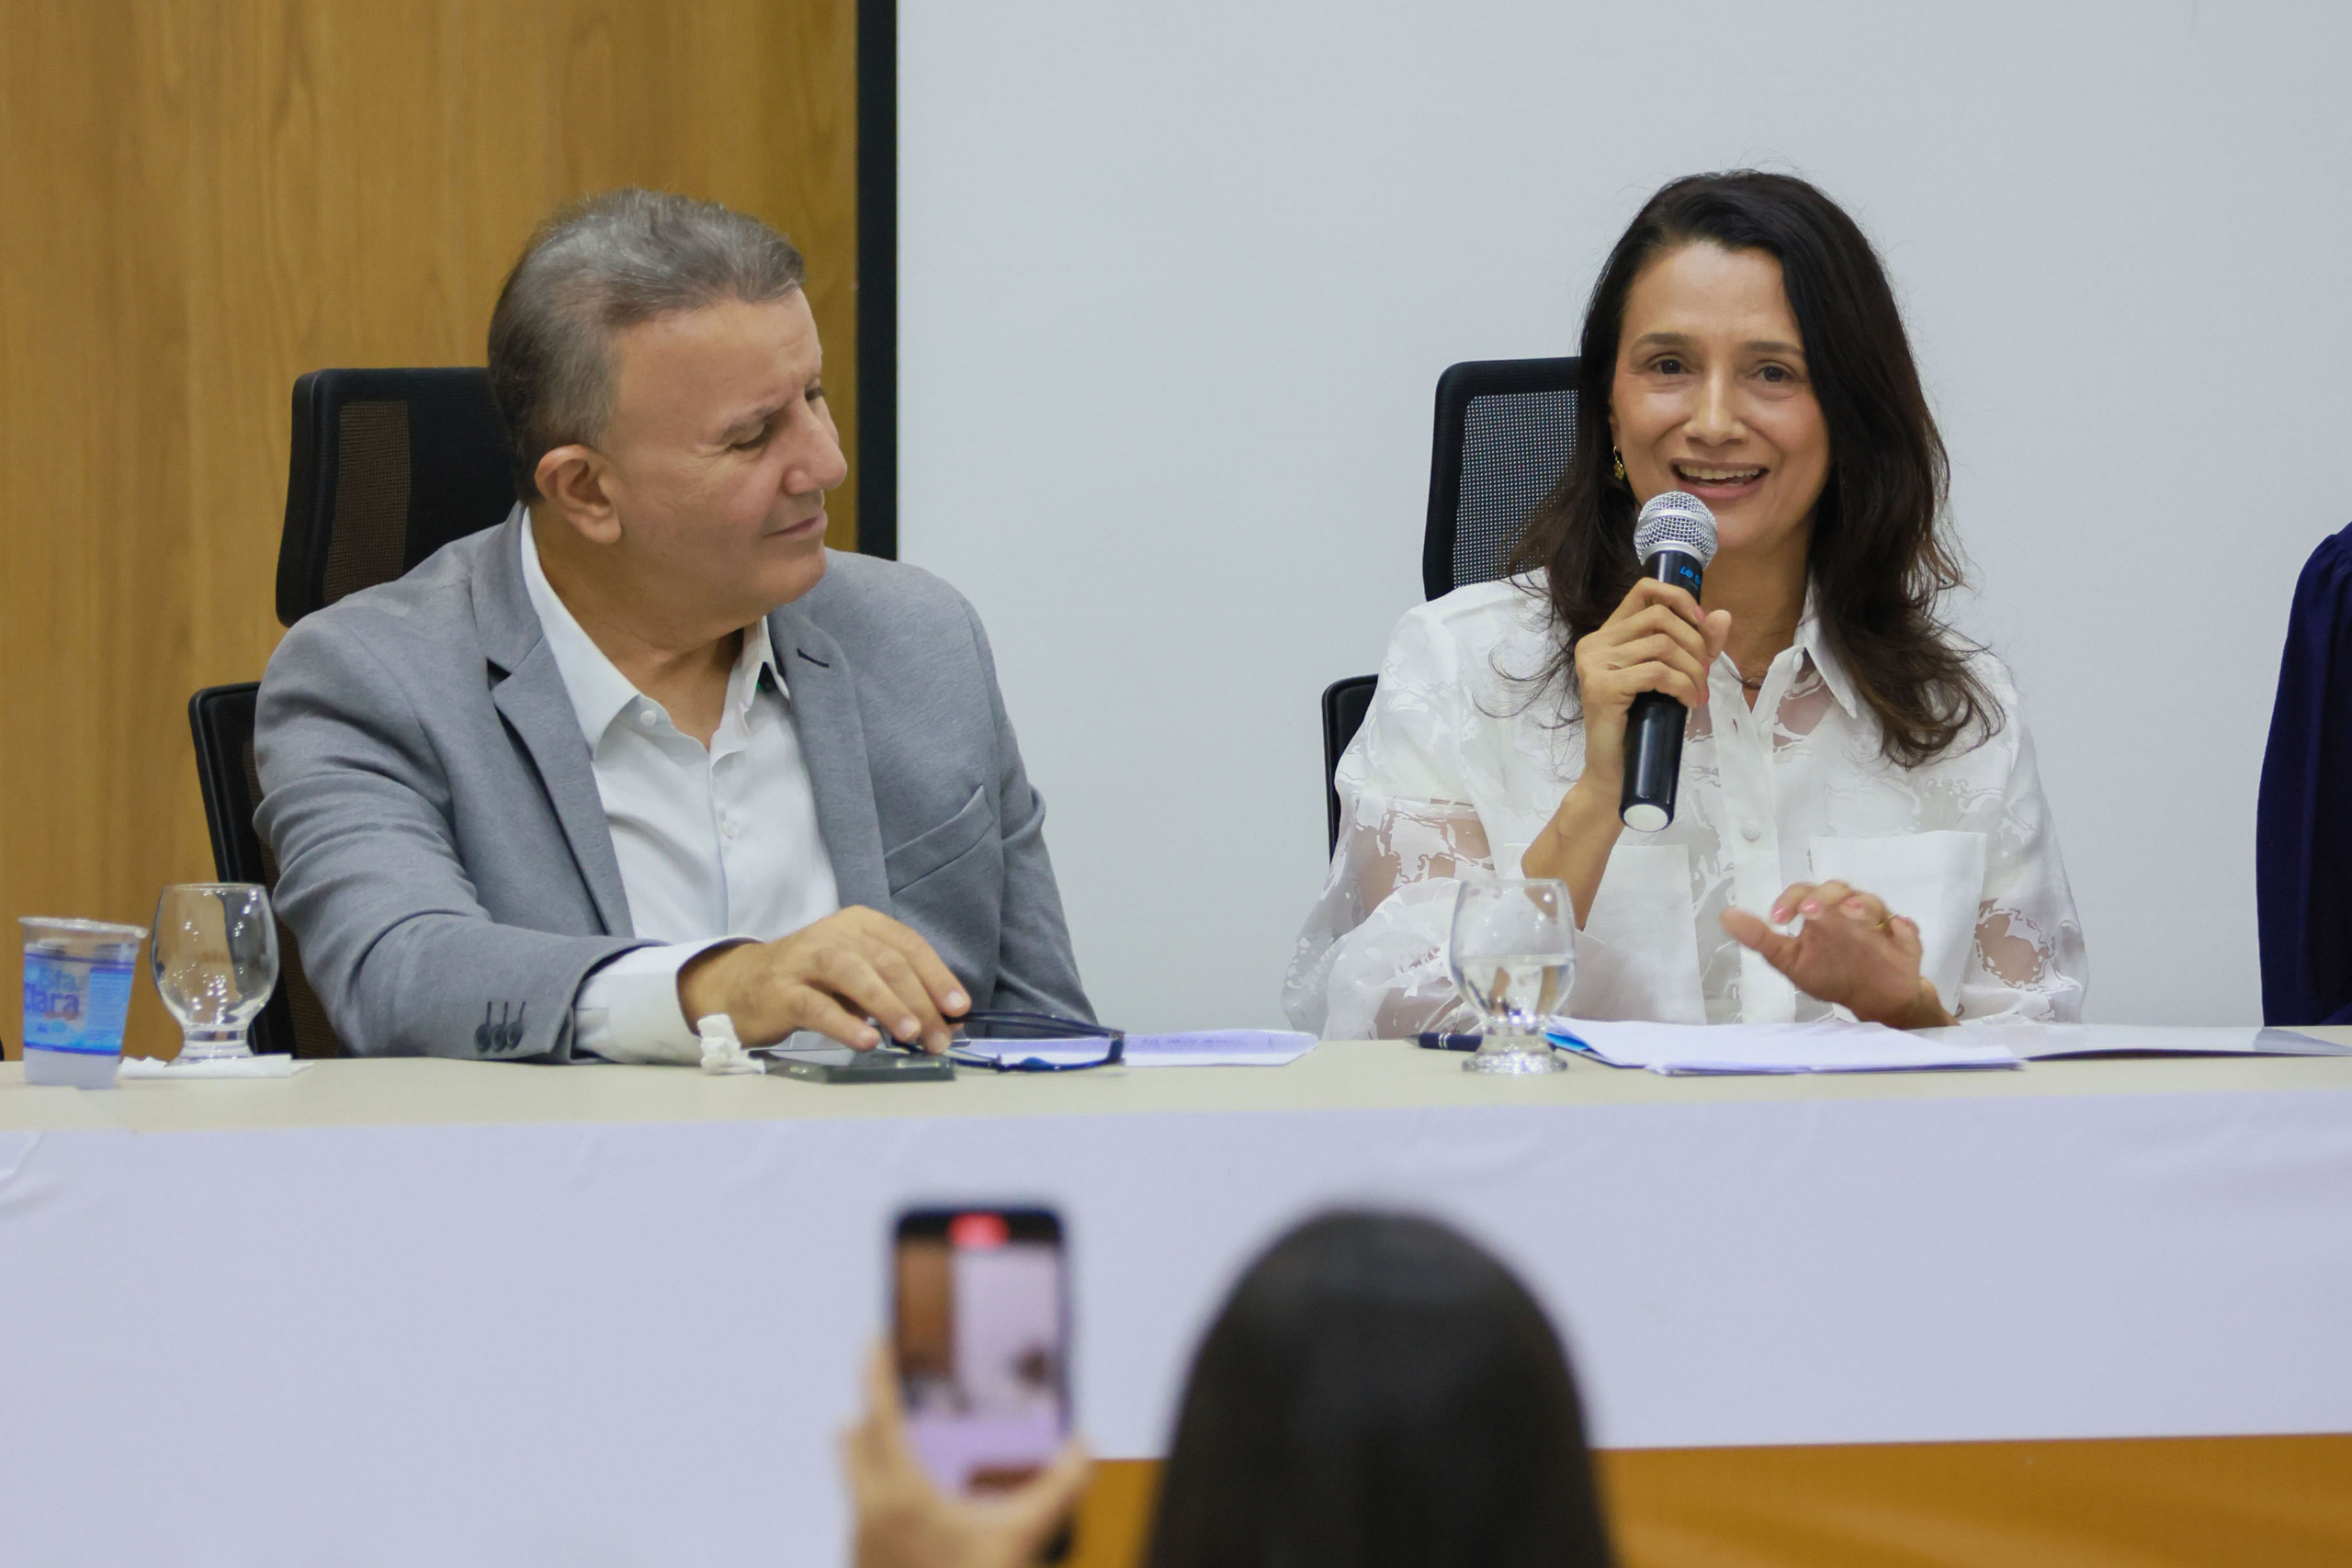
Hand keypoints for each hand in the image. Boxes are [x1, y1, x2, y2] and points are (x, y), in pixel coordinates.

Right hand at [676, 907, 969, 1052]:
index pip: (908, 945)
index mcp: (860, 924)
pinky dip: (845, 1023)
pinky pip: (817, 1005)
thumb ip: (896, 992)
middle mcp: (834, 934)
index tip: (959, 1008)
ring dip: (887, 1004)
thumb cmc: (812, 982)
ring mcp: (804, 960)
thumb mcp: (858, 978)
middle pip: (886, 961)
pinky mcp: (780, 990)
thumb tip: (944, 1021)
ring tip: (911, 1033)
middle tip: (940, 1037)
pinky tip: (867, 1041)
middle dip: (920, 1001)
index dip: (937, 976)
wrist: (741, 986)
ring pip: (854, 973)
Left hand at [842, 1344, 1091, 1567]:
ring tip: (905, 1437)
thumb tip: (1086, 1444)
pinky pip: (863, 1509)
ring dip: (872, 1450)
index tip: (874, 1337)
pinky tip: (915, 1502)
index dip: (876, 1371)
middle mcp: (870, 1512)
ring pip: (856, 1477)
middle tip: (894, 1384)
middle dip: (871, 1407)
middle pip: (855, 1438)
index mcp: (902, 1495)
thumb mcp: (1023, 1538)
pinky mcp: (863, 1563)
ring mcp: (860, 1542)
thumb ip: (1060, 1487)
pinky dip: (880, 1489)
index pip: (880, 1414)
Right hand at [1568, 578, 1731, 800]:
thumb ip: (1695, 646)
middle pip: (1659, 617)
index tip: (1701, 624)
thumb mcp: (1672, 677)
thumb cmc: (1640, 725)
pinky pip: (1657, 673)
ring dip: (1692, 670)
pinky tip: (1687, 702)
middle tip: (1703, 674)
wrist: (1615, 770)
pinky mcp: (1601, 687)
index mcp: (1607, 636)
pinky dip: (1683, 686)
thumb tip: (1722, 616)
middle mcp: (1595, 644)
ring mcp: (1594, 664)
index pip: (1643, 590)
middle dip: (1694, 643)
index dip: (1679, 598)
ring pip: (1662, 645)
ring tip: (1697, 693)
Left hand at [1719, 881, 1953, 1028]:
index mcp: (1821, 911)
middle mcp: (1850, 911)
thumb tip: (1726, 916)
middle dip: (1826, 897)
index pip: (1804, 893)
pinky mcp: (1905, 941)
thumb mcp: (1790, 960)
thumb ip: (1760, 938)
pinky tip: (1898, 932)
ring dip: (1863, 906)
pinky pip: (1907, 931)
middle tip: (1813, 912)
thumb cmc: (1830, 974)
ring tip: (1853, 915)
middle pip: (1839, 889)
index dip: (1791, 900)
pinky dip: (1904, 931)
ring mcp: (1879, 924)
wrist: (1872, 1000)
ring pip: (1874, 903)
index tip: (1778, 919)